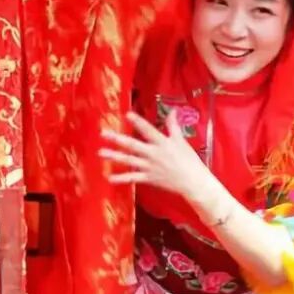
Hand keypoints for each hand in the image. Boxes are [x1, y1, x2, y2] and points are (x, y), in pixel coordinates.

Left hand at [99, 111, 216, 204]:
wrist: (193, 181)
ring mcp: (149, 167)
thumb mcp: (181, 140)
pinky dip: (121, 179)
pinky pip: (133, 178)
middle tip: (103, 134)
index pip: (148, 130)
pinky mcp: (149, 178)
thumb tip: (173, 111)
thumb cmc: (189, 160)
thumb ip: (173, 126)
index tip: (127, 114)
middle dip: (117, 139)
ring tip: (101, 153)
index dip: (138, 122)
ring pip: (129, 160)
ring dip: (114, 156)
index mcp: (162, 143)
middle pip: (133, 145)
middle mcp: (153, 154)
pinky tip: (110, 178)